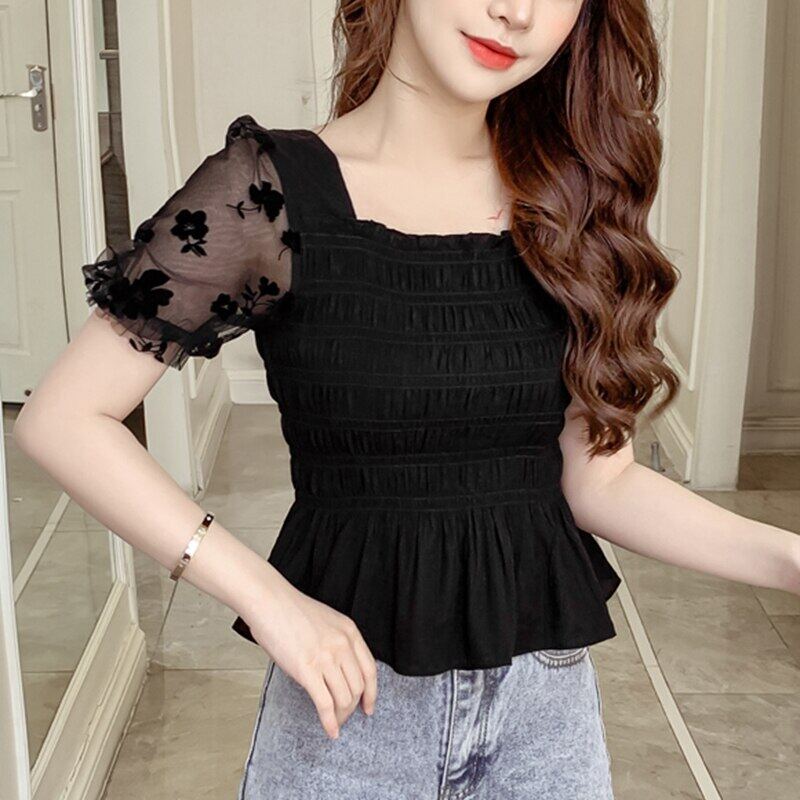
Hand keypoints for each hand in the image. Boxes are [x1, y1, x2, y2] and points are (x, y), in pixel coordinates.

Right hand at [244, 582, 377, 738]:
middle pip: (358, 687)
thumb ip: (336, 643)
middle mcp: (342, 645)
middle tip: (345, 717)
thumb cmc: (290, 611)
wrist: (270, 602)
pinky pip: (325, 704)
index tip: (369, 706)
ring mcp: (326, 658)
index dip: (372, 693)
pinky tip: (329, 730)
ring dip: (341, 716)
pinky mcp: (308, 670)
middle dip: (353, 707)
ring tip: (334, 723)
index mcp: (349, 631)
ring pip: (344, 698)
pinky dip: (329, 722)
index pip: (370, 669)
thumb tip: (336, 672)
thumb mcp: (326, 621)